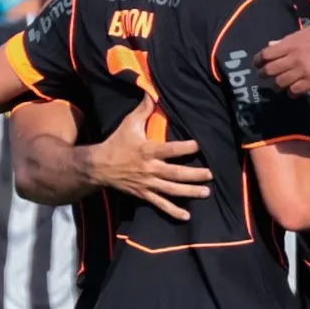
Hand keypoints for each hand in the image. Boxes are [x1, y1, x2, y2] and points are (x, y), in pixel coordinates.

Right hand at [80, 96, 210, 219]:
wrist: (99, 166)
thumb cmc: (117, 143)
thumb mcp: (129, 124)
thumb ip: (144, 109)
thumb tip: (153, 92)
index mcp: (148, 150)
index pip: (170, 150)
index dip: (185, 148)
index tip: (199, 146)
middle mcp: (150, 169)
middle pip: (175, 173)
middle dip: (194, 175)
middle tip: (210, 174)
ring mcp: (148, 183)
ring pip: (172, 190)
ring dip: (189, 192)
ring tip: (206, 192)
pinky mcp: (144, 194)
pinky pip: (160, 204)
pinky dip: (173, 211)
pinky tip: (186, 216)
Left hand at [256, 25, 309, 94]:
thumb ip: (290, 39)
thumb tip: (272, 44)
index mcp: (293, 42)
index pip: (267, 53)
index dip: (258, 60)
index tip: (257, 64)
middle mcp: (295, 56)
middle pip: (270, 69)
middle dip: (264, 74)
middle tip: (263, 76)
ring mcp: (303, 70)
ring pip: (280, 82)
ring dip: (277, 85)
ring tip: (278, 86)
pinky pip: (295, 90)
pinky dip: (291, 93)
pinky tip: (293, 92)